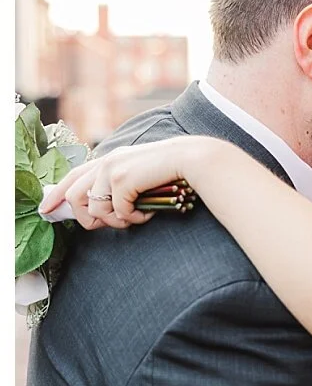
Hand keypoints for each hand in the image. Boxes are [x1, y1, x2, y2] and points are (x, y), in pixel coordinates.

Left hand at [43, 136, 211, 230]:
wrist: (191, 159)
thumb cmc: (172, 170)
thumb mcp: (140, 173)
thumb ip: (120, 183)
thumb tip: (105, 209)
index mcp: (108, 159)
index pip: (71, 177)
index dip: (55, 195)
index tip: (45, 210)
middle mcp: (105, 162)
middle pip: (74, 197)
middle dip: (88, 219)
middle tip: (108, 225)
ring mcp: (111, 170)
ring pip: (94, 209)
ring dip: (115, 221)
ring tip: (134, 219)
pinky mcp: (121, 180)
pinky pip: (118, 212)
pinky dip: (133, 218)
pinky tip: (148, 213)